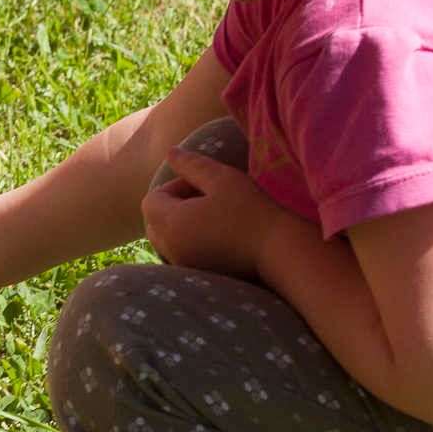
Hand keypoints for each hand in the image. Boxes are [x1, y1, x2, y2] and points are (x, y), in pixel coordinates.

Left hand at [140, 149, 294, 278]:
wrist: (280, 252)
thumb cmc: (252, 211)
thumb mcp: (222, 178)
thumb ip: (192, 165)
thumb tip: (170, 153)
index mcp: (171, 224)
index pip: (152, 199)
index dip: (175, 186)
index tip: (204, 186)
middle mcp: (170, 250)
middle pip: (154, 222)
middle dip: (173, 206)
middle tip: (208, 199)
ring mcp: (183, 267)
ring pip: (165, 240)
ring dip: (181, 224)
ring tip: (214, 217)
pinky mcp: (198, 278)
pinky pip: (180, 255)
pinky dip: (189, 242)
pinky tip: (219, 236)